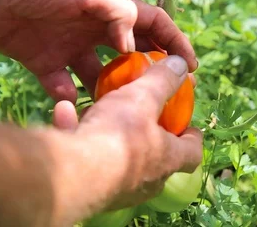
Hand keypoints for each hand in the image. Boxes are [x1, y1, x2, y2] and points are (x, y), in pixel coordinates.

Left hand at [0, 0, 197, 102]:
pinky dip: (69, 98)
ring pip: (100, 77)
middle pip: (132, 54)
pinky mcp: (43, 62)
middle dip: (149, 72)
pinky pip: (62, 87)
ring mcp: (70, 47)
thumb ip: (117, 13)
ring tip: (120, 109)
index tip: (190, 66)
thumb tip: (132, 47)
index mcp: (110, 10)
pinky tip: (73, 104)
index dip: (175, 43)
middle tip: (162, 96)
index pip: (153, 25)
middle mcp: (94, 31)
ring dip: (110, 93)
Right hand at [52, 55, 201, 209]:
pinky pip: (85, 158)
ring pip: (116, 156)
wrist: (70, 175)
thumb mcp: (142, 97)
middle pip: (156, 158)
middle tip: (143, 115)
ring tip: (96, 108)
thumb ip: (162, 81)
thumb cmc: (117, 134)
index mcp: (168, 159)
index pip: (192, 153)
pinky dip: (78, 135)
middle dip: (148, 136)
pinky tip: (63, 112)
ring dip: (107, 131)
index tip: (190, 125)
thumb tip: (182, 64)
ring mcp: (118, 190)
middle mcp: (147, 181)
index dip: (193, 137)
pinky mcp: (87, 192)